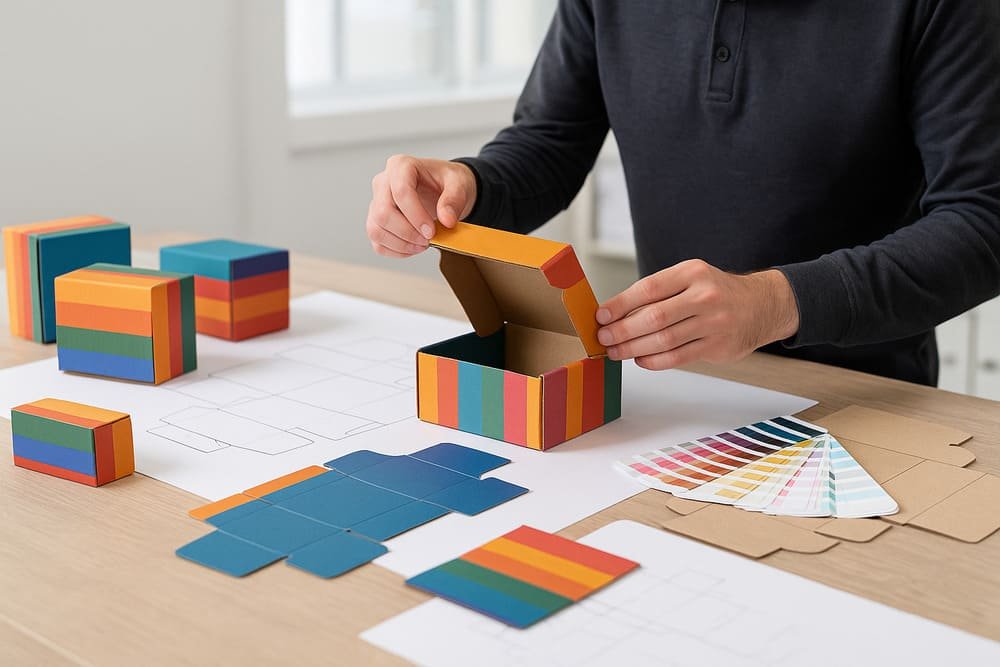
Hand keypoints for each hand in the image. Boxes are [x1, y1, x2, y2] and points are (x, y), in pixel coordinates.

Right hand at [366, 155, 476, 256]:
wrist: (443, 189)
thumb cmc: (447, 182)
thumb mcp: (459, 184)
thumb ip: (454, 199)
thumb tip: (447, 220)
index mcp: (401, 166)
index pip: (400, 192)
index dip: (416, 216)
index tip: (432, 231)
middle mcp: (383, 183)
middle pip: (383, 213)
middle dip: (408, 233)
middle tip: (428, 240)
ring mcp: (377, 203)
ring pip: (376, 230)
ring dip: (401, 244)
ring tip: (423, 244)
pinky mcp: (377, 222)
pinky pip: (378, 243)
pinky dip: (396, 251)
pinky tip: (413, 247)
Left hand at [595, 260, 799, 369]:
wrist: (762, 305)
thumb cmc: (715, 292)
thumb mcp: (691, 278)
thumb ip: (658, 292)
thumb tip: (616, 313)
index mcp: (692, 273)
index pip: (649, 288)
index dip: (620, 304)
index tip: (601, 315)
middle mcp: (705, 296)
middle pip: (654, 317)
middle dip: (623, 330)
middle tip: (604, 338)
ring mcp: (714, 323)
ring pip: (664, 340)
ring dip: (634, 348)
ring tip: (616, 351)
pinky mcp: (718, 346)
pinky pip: (678, 357)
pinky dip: (654, 361)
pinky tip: (640, 359)